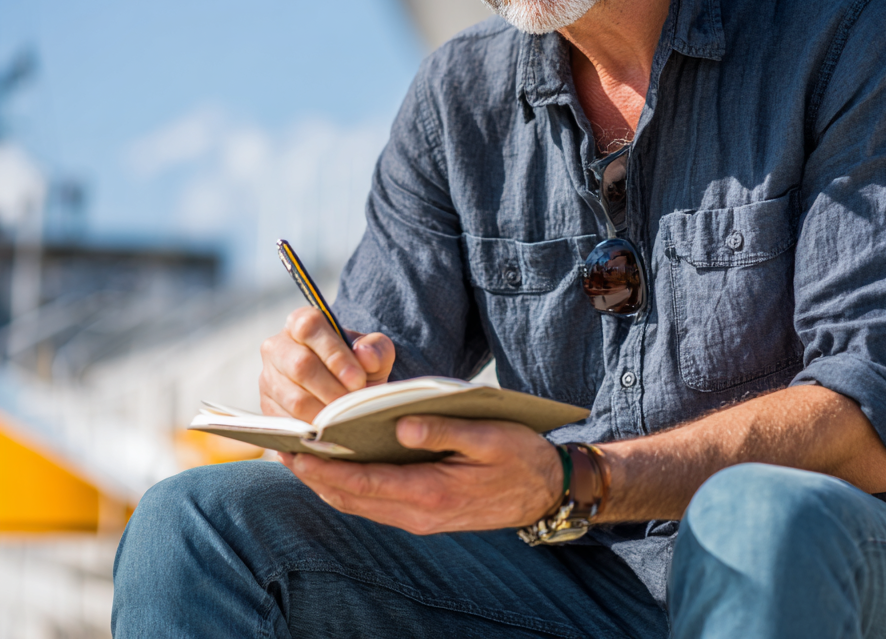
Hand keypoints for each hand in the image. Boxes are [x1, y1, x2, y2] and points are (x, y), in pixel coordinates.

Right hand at [259, 306, 394, 421]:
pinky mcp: (266, 408)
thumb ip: (376, 349)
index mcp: (302, 322)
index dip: (334, 355)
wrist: (345, 391)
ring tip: (345, 422)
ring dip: (322, 413)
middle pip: (300, 366)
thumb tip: (365, 356)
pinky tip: (329, 436)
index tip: (357, 380)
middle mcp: (277, 347)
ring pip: (292, 398)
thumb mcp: (374, 352)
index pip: (310, 329)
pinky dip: (310, 432)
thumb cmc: (358, 365)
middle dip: (330, 389)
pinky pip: (285, 424)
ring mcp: (268, 379)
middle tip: (352, 405)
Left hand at [280, 415, 563, 533]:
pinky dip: (348, 488)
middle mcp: (420, 513)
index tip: (296, 451)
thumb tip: (401, 425)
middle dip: (314, 477)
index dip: (327, 469)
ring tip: (297, 456)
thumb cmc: (521, 456)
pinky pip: (374, 504)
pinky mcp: (423, 514)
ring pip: (359, 505)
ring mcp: (420, 518)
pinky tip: (336, 468)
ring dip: (326, 484)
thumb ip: (445, 430)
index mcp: (434, 492)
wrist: (545, 492)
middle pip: (352, 499)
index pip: (366, 483)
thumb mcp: (491, 435)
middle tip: (281, 449)